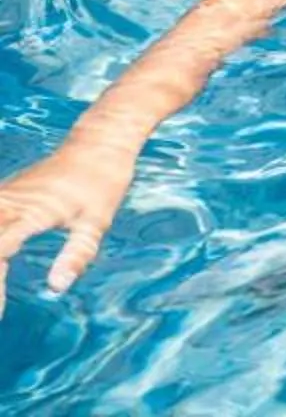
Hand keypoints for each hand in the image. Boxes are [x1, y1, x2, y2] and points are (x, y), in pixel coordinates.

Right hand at [0, 137, 139, 309]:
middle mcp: (10, 203)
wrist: (98, 143)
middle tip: (0, 308)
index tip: (0, 314)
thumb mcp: (97, 221)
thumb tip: (58, 287)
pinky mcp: (2, 196)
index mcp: (32, 212)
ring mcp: (3, 197)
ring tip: (0, 294)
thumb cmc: (102, 182)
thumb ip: (77, 254)